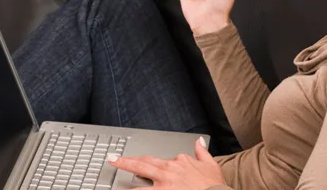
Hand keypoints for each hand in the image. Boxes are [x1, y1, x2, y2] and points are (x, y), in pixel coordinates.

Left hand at [108, 138, 225, 189]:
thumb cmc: (214, 185)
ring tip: (112, 167)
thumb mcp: (212, 165)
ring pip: (139, 172)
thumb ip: (202, 152)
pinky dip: (133, 188)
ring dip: (124, 168)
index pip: (166, 160)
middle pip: (144, 161)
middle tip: (112, 158)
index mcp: (181, 161)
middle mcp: (169, 169)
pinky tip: (123, 188)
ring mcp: (163, 182)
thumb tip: (199, 141)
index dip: (161, 165)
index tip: (157, 169)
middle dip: (127, 160)